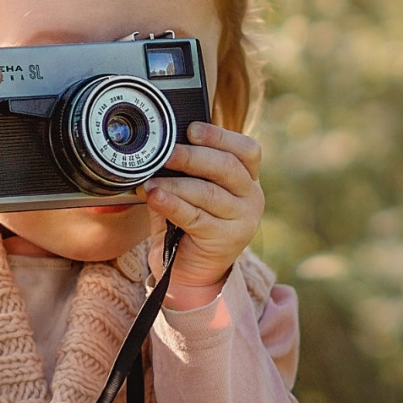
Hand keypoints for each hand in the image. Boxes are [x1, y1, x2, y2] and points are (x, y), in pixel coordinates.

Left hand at [139, 122, 264, 309]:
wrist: (192, 273)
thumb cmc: (189, 226)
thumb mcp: (191, 193)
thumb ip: (184, 172)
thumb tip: (160, 147)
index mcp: (248, 179)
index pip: (247, 150)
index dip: (220, 136)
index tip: (192, 130)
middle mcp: (252, 198)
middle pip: (227, 167)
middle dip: (192, 157)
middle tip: (165, 153)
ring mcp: (242, 220)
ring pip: (208, 192)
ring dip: (176, 183)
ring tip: (151, 180)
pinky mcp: (226, 240)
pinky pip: (195, 217)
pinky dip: (172, 204)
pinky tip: (155, 197)